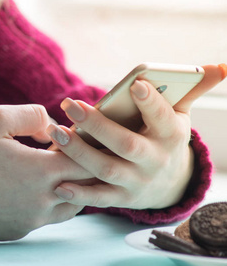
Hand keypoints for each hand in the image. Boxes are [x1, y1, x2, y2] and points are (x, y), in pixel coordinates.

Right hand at [0, 104, 89, 240]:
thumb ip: (34, 116)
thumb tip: (53, 129)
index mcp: (41, 171)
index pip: (88, 160)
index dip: (88, 146)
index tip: (82, 136)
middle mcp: (43, 200)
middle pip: (86, 185)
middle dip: (85, 166)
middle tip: (75, 151)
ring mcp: (32, 219)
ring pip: (72, 205)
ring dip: (72, 187)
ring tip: (58, 169)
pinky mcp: (20, 229)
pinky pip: (49, 217)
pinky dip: (52, 202)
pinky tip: (37, 188)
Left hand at [49, 79, 193, 209]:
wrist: (169, 183)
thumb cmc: (164, 137)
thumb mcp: (180, 115)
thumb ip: (190, 90)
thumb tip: (220, 66)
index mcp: (171, 135)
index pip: (163, 117)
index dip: (150, 103)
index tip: (135, 84)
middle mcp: (155, 161)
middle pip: (125, 144)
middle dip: (96, 125)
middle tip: (69, 103)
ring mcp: (138, 182)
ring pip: (106, 169)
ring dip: (79, 152)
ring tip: (55, 132)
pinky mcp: (123, 199)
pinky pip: (100, 198)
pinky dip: (79, 193)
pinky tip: (58, 183)